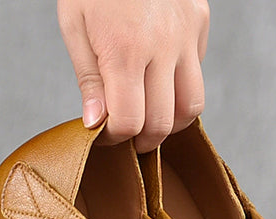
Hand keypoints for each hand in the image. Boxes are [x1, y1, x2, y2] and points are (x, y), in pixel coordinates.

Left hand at [57, 0, 208, 150]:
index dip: (115, 139)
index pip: (129, 123)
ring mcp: (186, 33)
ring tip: (148, 116)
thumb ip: (88, 79)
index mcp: (124, 50)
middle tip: (126, 134)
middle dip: (142, 139)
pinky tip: (158, 78)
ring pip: (192, 106)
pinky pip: (197, 72)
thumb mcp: (75, 26)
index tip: (104, 133)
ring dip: (170, 121)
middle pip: (162, 123)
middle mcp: (162, 45)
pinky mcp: (200, 21)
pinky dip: (180, 87)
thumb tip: (95, 124)